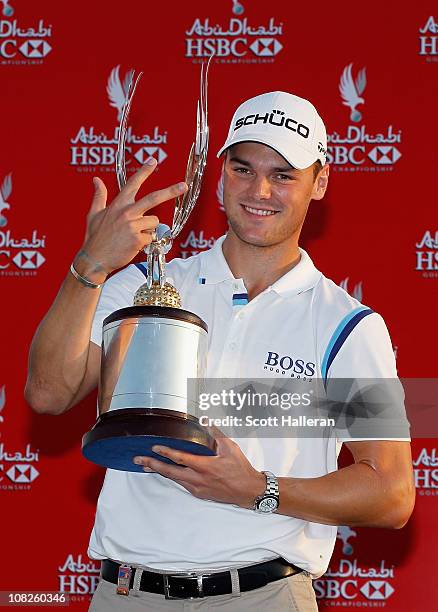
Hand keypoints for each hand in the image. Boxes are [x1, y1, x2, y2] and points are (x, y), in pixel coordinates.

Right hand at [78, 159, 186, 277]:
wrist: (94, 259)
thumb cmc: (95, 238)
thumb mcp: (94, 214)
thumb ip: (99, 196)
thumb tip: (96, 180)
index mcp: (118, 205)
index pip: (132, 184)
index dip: (143, 171)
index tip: (153, 161)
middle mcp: (126, 212)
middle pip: (153, 198)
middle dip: (170, 191)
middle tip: (183, 186)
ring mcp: (133, 226)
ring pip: (154, 222)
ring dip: (148, 229)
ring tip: (133, 236)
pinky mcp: (138, 239)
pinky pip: (150, 237)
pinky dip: (145, 242)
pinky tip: (132, 245)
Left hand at [133, 426, 265, 508]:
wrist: (247, 491)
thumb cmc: (240, 469)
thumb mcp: (230, 447)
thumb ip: (216, 433)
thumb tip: (206, 421)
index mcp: (205, 466)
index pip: (181, 458)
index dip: (166, 452)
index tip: (154, 447)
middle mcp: (198, 479)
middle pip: (170, 472)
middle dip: (152, 464)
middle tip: (138, 459)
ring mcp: (197, 488)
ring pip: (173, 479)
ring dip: (159, 471)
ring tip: (145, 465)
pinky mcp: (199, 493)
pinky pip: (181, 483)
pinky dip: (171, 476)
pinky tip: (165, 471)